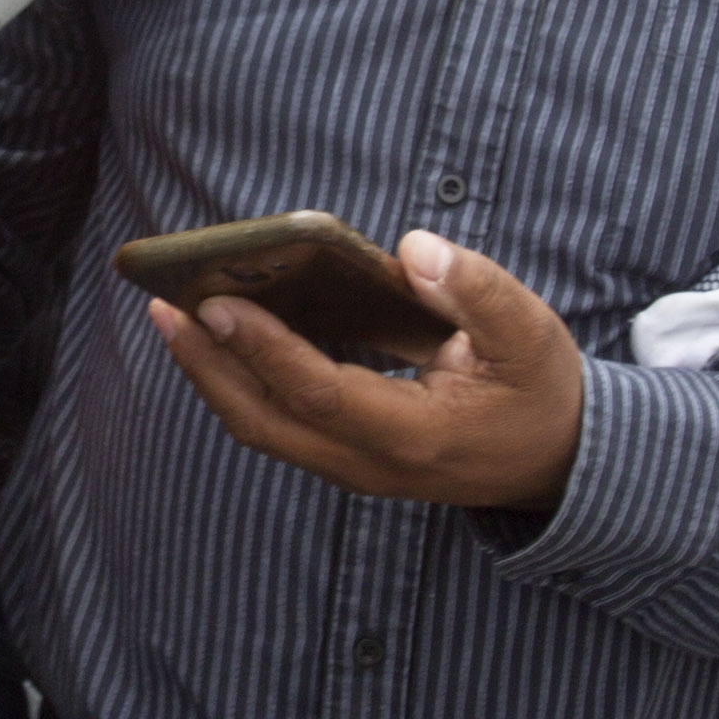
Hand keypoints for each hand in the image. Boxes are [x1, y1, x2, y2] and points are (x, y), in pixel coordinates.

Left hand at [145, 227, 582, 513]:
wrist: (556, 462)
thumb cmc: (538, 390)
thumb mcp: (529, 333)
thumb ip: (476, 289)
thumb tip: (411, 249)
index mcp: (414, 434)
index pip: (319, 393)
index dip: (264, 349)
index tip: (215, 304)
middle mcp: (370, 463)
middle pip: (264, 422)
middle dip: (207, 364)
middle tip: (163, 304)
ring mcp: (353, 468)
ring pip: (261, 428)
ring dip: (212, 374)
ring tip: (172, 313)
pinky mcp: (345, 458)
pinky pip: (277, 423)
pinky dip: (239, 381)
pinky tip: (221, 334)